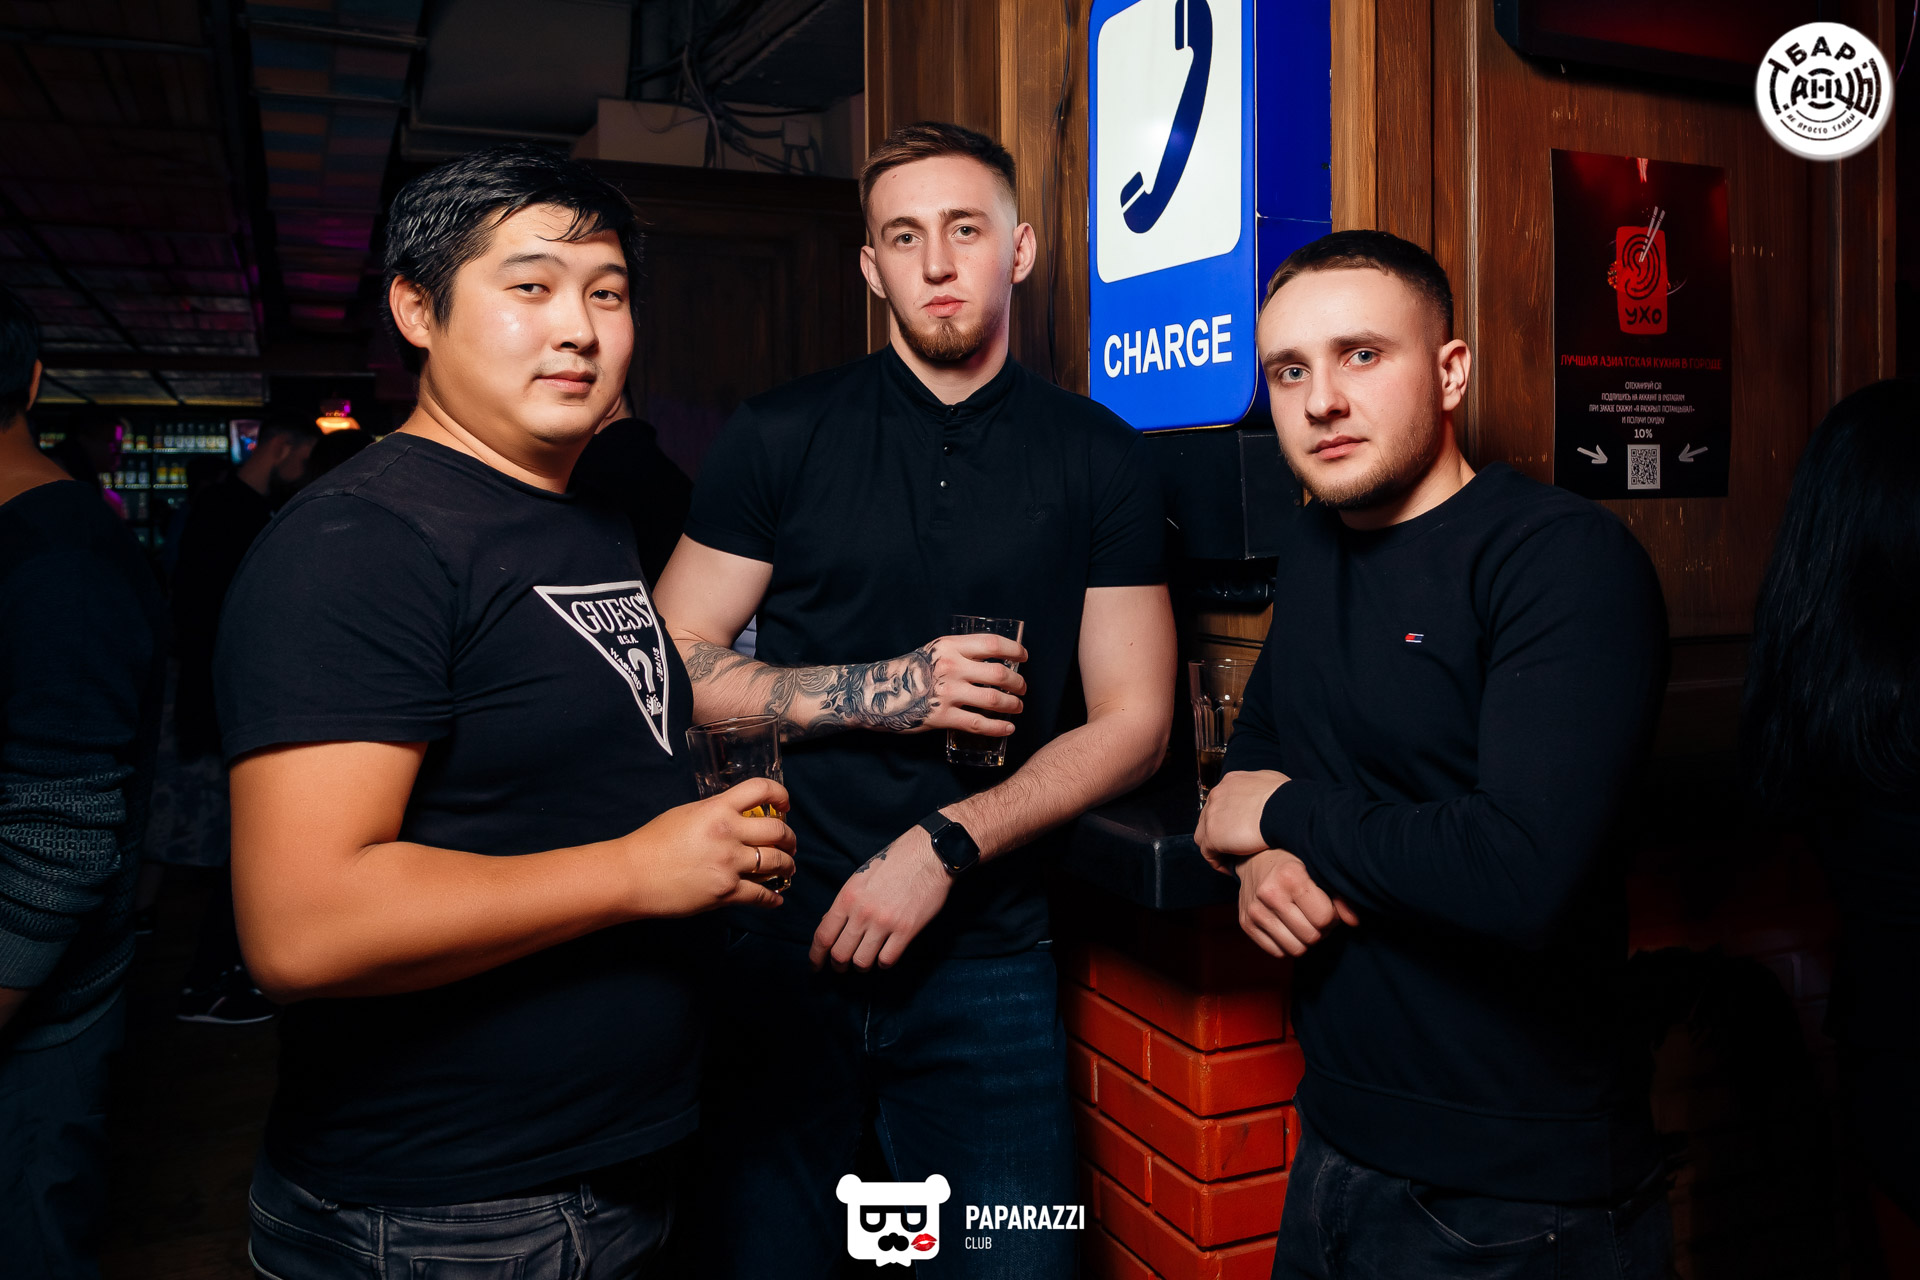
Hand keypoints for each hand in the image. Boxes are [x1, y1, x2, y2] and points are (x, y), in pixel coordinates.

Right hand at [623, 777, 797, 916]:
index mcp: (717, 809)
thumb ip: (717, 812)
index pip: (761, 789)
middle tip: (790, 844)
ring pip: (777, 862)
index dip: (781, 795)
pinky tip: (777, 899)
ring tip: (788, 867)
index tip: (785, 805)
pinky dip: (773, 898)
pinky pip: (762, 894)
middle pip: (778, 830)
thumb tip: (739, 815)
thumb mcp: (687, 813)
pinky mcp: (726, 892)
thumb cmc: (652, 843)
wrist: (632, 875)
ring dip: (788, 865)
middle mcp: (728, 833)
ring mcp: (729, 864)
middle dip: (790, 838)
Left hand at [810, 825, 953, 971]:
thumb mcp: (860, 878)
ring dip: (860, 966)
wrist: (928, 855)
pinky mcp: (906, 930)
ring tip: (863, 962)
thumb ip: (845, 903)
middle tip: (841, 967)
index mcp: (847, 897)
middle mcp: (862, 912)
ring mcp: (885, 922)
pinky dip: (883, 963)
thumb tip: (830, 925)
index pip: (823, 936)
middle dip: (837, 965)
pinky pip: (887, 959)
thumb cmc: (893, 863)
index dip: (816, 956)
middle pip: (840, 954)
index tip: (816, 965)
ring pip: (862, 962)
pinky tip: (884, 956)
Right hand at [875, 634, 1027, 736]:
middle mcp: (951, 667)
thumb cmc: (910, 670)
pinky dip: (998, 728)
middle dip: (1018, 683)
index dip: (1014, 650)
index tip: (1024, 657)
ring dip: (1013, 705)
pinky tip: (1008, 729)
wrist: (878, 692)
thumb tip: (994, 659)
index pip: (992, 644)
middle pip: (999, 674)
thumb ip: (960, 652)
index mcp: (950, 647)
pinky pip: (978, 724)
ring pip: (994, 700)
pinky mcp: (942, 717)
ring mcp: (947, 693)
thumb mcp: (934, 651)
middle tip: (1022, 688)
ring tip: (1018, 707)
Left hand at [1195, 769, 1290, 870]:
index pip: (1221, 801)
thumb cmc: (1287, 798)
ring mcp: (1212, 814)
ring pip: (1203, 835)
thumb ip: (1263, 788)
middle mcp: (1218, 795)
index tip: (1239, 830)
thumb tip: (1268, 796)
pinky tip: (1229, 868)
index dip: (1228, 818)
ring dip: (1214, 848)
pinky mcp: (1212, 835)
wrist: (1285, 810)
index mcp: (1231, 782)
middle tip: (1233, 846)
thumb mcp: (1273, 782)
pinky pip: (1207, 853)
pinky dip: (1216, 861)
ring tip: (1229, 860)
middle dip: (1219, 832)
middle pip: (1209, 817)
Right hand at [1234, 848, 1359, 957]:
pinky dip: (1287, 943)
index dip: (1331, 915)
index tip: (1327, 905)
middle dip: (1320, 929)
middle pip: (1311, 936)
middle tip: (1315, 915)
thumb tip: (1353, 922)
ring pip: (1295, 949)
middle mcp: (1269, 894)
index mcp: (1290, 876)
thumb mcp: (1316, 870)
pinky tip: (1287, 926)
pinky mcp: (1245, 924)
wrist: (1253, 859)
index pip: (1324, 918)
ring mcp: (1254, 910)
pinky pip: (1278, 952)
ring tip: (1303, 921)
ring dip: (1304, 939)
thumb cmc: (1292, 864)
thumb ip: (1339, 895)